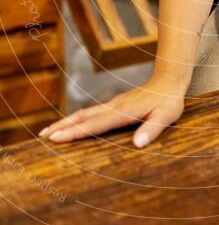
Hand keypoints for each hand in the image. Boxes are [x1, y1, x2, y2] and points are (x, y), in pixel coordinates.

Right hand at [38, 74, 186, 147]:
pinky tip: (70, 124)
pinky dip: (76, 119)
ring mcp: (113, 104)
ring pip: (85, 113)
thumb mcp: (166, 116)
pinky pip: (91, 112)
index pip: (95, 124)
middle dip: (63, 127)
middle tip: (43, 137)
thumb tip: (138, 144)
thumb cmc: (169, 101)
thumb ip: (152, 130)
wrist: (169, 79)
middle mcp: (114, 106)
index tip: (57, 138)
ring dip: (66, 122)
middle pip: (83, 117)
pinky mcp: (115, 104)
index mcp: (124, 112)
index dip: (76, 132)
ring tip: (48, 132)